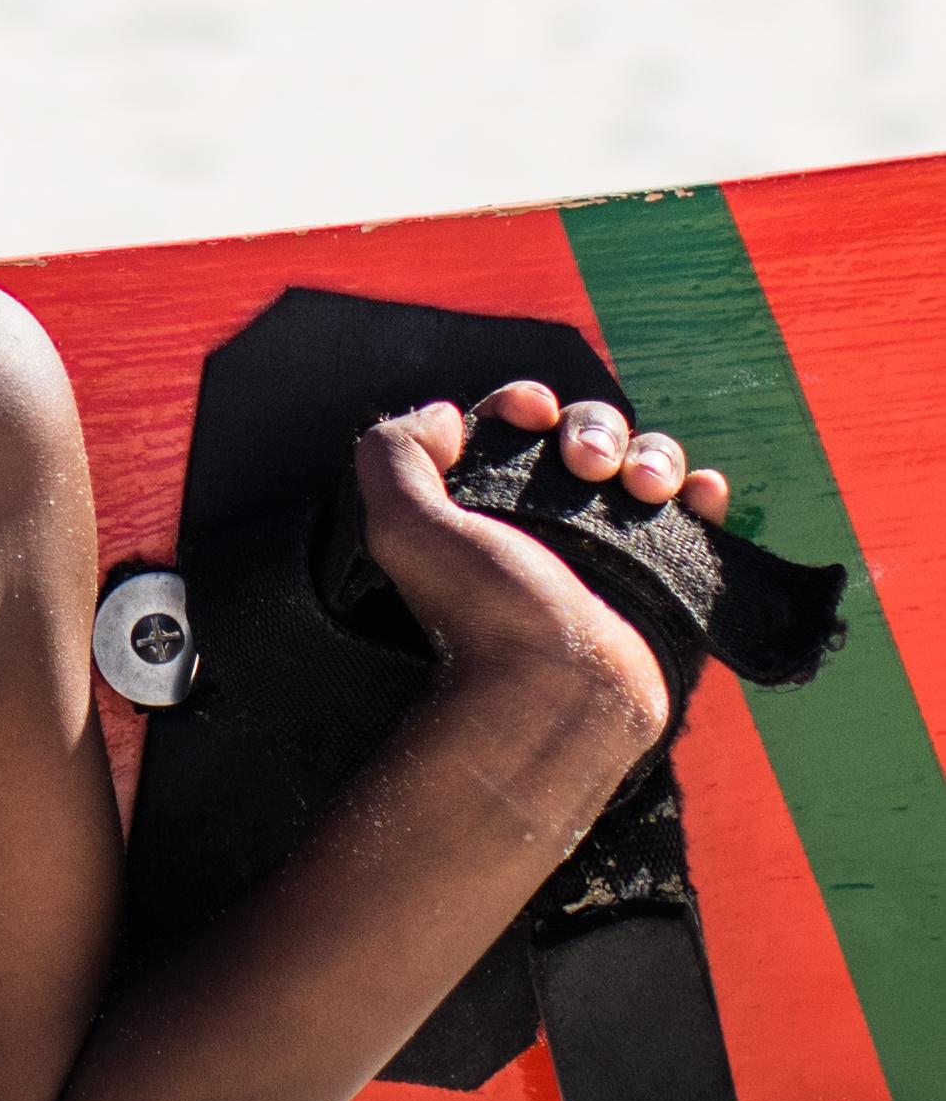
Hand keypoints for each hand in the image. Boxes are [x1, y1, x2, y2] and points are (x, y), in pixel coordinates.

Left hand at [349, 381, 726, 764]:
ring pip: (647, 463)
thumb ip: (395, 455)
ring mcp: (618, 547)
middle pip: (589, 432)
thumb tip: (441, 416)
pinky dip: (704, 493)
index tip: (532, 411)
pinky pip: (698, 515)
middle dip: (594, 427)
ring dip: (653, 454)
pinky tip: (701, 493)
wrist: (563, 697)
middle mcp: (554, 523)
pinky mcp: (671, 575)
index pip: (515, 426)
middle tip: (588, 464)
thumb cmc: (487, 615)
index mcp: (493, 506)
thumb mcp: (405, 529)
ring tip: (646, 488)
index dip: (523, 403)